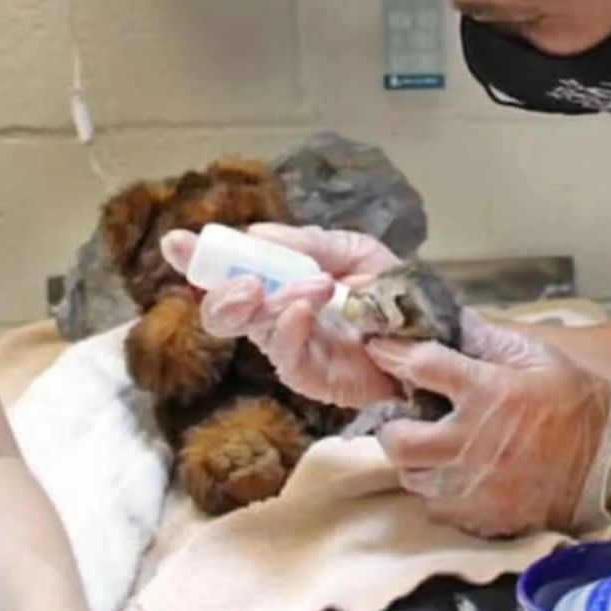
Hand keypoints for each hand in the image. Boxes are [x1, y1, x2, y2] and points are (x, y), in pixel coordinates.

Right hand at [159, 224, 401, 409]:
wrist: (434, 332)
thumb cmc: (393, 290)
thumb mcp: (355, 251)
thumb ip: (310, 243)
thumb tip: (257, 233)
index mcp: (281, 281)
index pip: (229, 270)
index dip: (197, 258)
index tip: (177, 242)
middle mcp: (276, 315)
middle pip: (223, 309)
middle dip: (223, 291)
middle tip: (249, 281)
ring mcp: (291, 348)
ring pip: (254, 329)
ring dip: (276, 302)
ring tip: (315, 286)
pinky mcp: (312, 377)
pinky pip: (286, 358)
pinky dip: (289, 330)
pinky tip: (305, 310)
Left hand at [370, 313, 610, 537]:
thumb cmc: (574, 400)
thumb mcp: (536, 355)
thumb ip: (487, 337)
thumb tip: (446, 317)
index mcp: (488, 392)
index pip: (420, 366)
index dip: (392, 353)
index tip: (379, 348)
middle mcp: (471, 443)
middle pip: (398, 439)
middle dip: (393, 423)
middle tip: (407, 413)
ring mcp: (473, 487)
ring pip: (411, 476)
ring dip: (414, 457)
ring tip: (434, 442)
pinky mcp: (480, 518)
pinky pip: (435, 506)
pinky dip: (437, 488)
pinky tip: (455, 471)